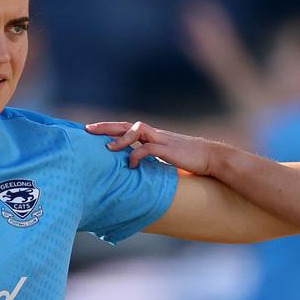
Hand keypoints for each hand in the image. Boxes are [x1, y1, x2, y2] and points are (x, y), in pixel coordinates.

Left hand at [86, 121, 219, 174]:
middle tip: (87, 129)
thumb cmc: (191, 162)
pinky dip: (136, 154)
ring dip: (120, 137)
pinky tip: (131, 164)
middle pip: (126, 125)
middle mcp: (155, 135)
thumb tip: (140, 174)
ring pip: (136, 129)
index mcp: (154, 137)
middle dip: (106, 127)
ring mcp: (161, 140)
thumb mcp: (168, 161)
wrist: (212, 158)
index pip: (128, 128)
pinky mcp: (168, 149)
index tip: (94, 132)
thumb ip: (154, 164)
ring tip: (107, 147)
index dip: (110, 129)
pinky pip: (147, 148)